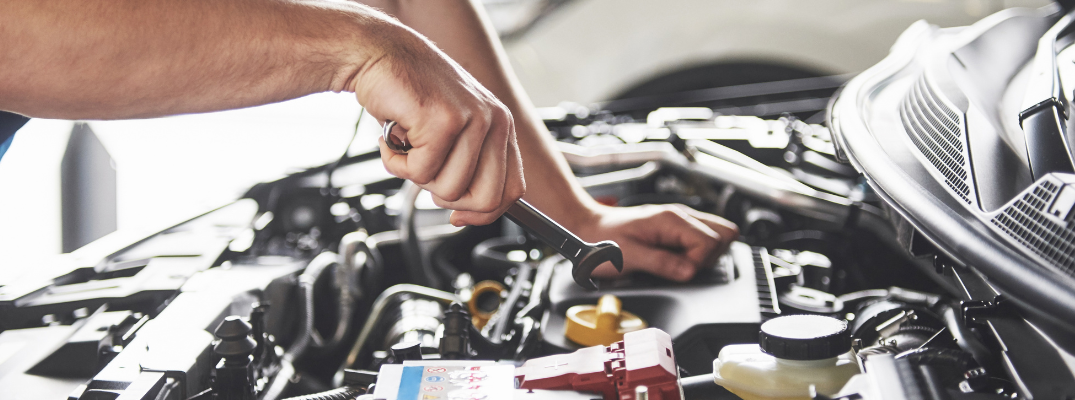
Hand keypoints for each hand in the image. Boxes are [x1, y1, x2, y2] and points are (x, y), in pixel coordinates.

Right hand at [350, 23, 523, 225]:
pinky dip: (395, 162)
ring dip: (416, 175)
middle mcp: (495, 121)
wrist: (378, 55)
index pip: (513, 190)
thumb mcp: (452, 131)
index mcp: (502, 126)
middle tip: (425, 172)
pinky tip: (392, 136)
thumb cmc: (410, 94)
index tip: (458, 216)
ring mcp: (472, 120)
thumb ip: (468, 165)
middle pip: (485, 199)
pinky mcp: (443, 120)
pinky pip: (420, 172)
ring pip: (449, 189)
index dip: (484, 213)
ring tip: (407, 145)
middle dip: (448, 199)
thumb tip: (467, 214)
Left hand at [575, 204, 738, 281]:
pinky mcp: (676, 228)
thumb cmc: (601, 240)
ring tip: (680, 264)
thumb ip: (661, 264)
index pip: (711, 242)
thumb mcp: (628, 257)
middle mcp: (680, 216)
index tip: (679, 272)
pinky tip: (678, 259)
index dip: (699, 263)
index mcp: (671, 220)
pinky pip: (702, 238)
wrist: (586, 228)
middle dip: (709, 258)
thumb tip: (689, 272)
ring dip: (706, 255)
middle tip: (683, 268)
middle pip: (724, 234)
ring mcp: (679, 221)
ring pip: (718, 234)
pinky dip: (697, 252)